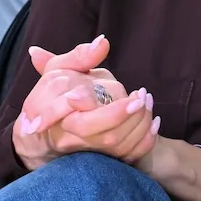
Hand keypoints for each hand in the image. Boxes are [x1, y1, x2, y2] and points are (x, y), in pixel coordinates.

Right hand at [11, 35, 160, 169]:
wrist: (46, 126)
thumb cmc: (54, 91)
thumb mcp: (59, 69)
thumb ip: (80, 56)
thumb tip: (103, 41)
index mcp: (62, 118)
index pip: (86, 121)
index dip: (112, 112)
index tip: (133, 95)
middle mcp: (74, 139)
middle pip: (107, 136)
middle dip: (130, 117)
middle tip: (142, 98)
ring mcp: (88, 151)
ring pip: (120, 146)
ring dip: (141, 125)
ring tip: (147, 102)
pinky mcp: (102, 158)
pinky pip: (128, 156)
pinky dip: (145, 141)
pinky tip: (154, 122)